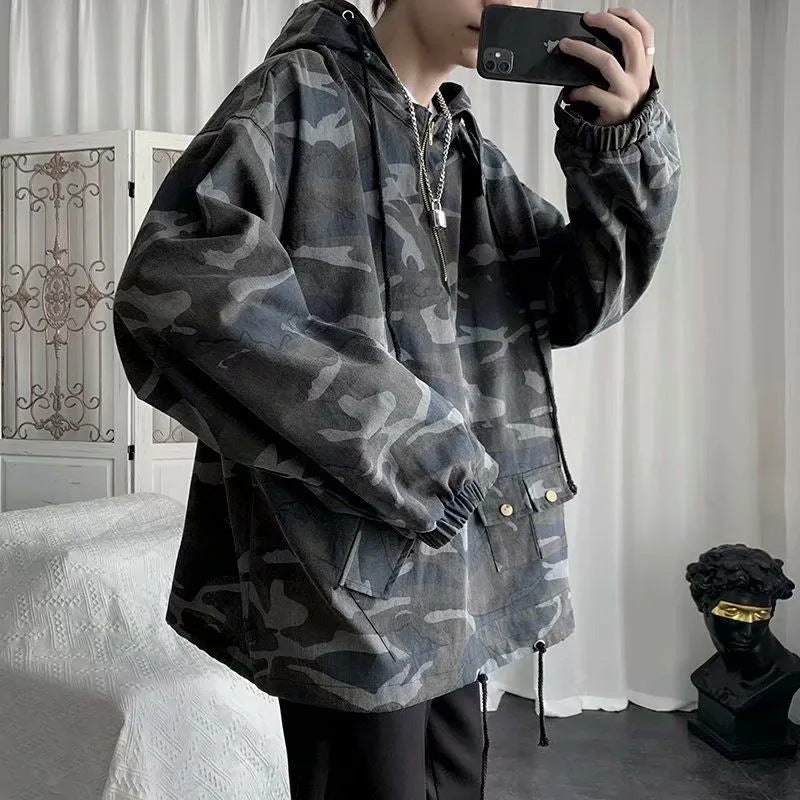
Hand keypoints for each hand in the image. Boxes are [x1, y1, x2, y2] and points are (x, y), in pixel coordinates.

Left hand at [557, 8, 654, 125]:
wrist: (621, 140)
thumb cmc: (618, 108)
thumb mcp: (627, 82)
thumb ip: (620, 63)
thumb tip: (591, 41)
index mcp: (644, 67)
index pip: (646, 33)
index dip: (629, 17)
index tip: (610, 11)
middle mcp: (639, 77)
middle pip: (629, 39)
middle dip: (607, 23)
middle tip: (587, 19)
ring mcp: (627, 92)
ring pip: (607, 62)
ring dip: (582, 50)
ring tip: (566, 46)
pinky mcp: (614, 108)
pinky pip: (591, 92)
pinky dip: (576, 91)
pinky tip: (570, 93)